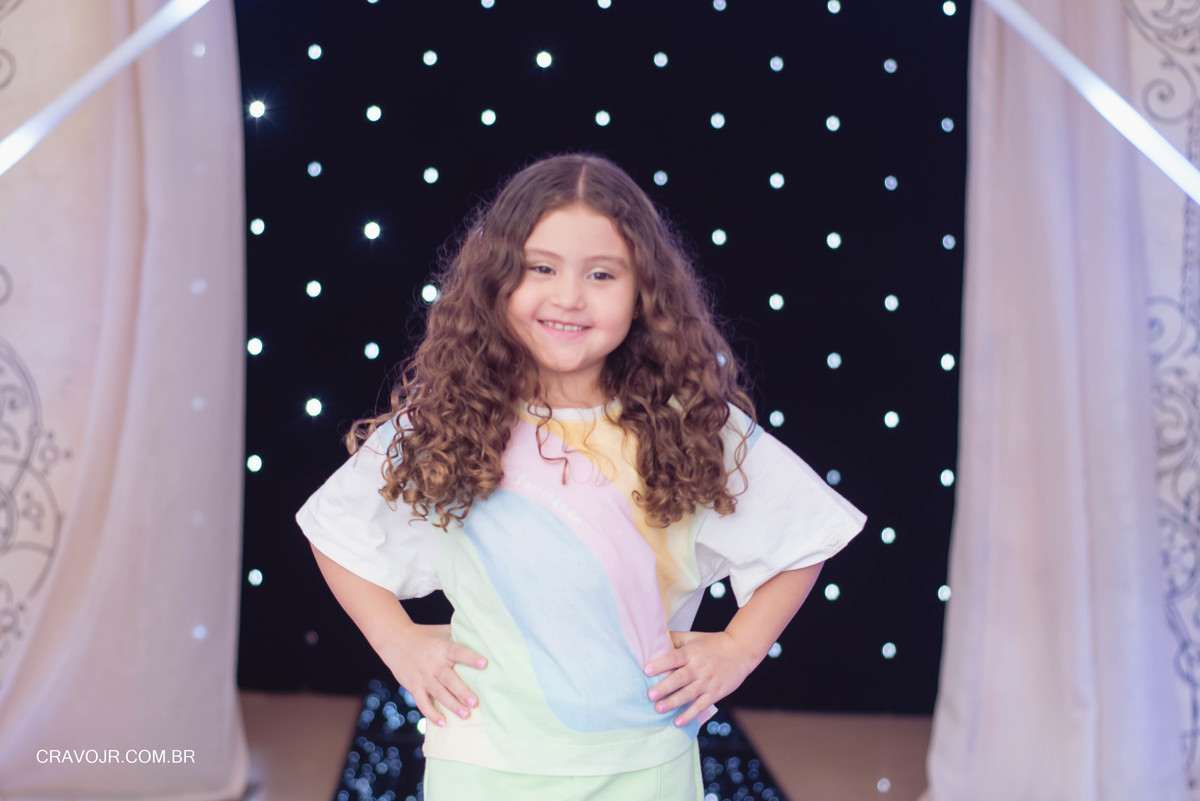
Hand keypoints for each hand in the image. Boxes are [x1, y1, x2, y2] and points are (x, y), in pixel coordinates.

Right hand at [377, 623, 486, 727]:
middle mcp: (433, 664)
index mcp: (442, 648)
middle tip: (475, 703)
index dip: (471, 658)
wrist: (395, 639)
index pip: (458, 652)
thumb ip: (459, 635)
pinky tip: (443, 723)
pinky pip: (423, 703)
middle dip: (462, 691)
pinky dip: (432, 714)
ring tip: (466, 715)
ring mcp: (423, 677)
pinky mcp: (413, 687)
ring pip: (439, 694)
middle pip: (449, 679)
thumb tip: (482, 638)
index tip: (484, 664)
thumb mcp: (442, 631)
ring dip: (452, 705)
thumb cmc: (424, 635)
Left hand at [642, 630, 757, 726]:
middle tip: (650, 695)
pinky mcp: (715, 693)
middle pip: (680, 678)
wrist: (740, 651)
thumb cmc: (713, 643)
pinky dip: (690, 714)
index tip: (646, 670)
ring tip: (659, 709)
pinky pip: (700, 705)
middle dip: (665, 687)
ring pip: (689, 694)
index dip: (661, 664)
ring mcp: (707, 682)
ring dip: (673, 702)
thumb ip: (674, 638)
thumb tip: (653, 638)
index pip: (674, 658)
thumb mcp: (693, 637)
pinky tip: (678, 722)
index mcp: (691, 653)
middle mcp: (699, 668)